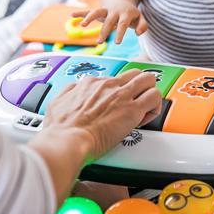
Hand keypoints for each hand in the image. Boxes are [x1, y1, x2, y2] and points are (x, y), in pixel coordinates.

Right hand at [42, 69, 160, 158]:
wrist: (68, 140)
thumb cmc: (61, 129)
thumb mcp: (58, 102)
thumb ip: (68, 92)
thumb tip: (73, 90)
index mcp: (91, 83)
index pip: (115, 79)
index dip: (119, 92)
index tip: (117, 105)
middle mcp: (108, 85)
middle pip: (135, 73)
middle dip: (140, 86)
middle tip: (137, 102)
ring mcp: (122, 95)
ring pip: (149, 79)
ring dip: (150, 93)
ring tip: (145, 109)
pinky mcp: (133, 110)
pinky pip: (154, 97)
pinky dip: (155, 107)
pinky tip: (145, 118)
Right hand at [73, 4, 147, 43]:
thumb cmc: (131, 13)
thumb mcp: (140, 17)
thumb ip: (142, 25)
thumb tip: (138, 33)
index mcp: (125, 13)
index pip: (123, 24)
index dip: (121, 32)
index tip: (118, 42)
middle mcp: (114, 11)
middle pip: (108, 21)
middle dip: (104, 31)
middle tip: (99, 42)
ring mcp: (105, 10)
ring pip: (96, 12)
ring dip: (89, 18)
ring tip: (83, 25)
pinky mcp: (98, 10)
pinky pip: (88, 11)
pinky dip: (80, 13)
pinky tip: (71, 15)